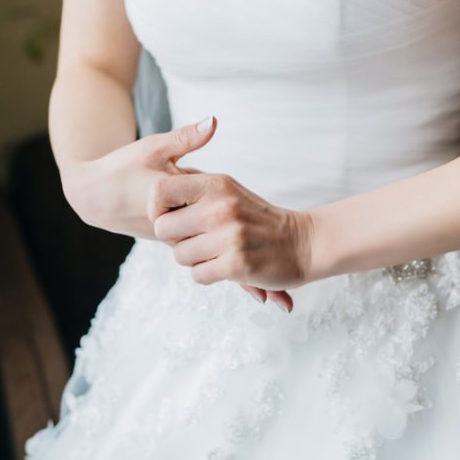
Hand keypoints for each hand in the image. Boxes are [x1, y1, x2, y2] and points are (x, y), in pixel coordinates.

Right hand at [59, 116, 215, 237]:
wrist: (93, 197)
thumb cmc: (123, 168)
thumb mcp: (155, 147)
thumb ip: (187, 137)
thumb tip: (214, 120)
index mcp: (177, 201)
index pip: (210, 188)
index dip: (196, 174)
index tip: (172, 171)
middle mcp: (177, 224)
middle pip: (205, 204)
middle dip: (197, 191)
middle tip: (163, 181)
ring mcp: (171, 236)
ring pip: (196, 216)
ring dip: (190, 203)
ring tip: (159, 191)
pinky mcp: (166, 241)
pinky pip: (187, 226)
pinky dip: (182, 213)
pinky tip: (163, 204)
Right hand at [60, 115, 285, 307]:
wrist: (94, 194)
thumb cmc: (122, 169)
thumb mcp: (153, 148)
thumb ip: (186, 138)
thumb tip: (213, 122)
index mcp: (178, 212)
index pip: (216, 230)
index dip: (245, 245)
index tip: (262, 258)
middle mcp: (178, 233)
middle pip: (221, 256)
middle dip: (252, 273)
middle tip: (282, 298)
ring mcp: (174, 240)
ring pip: (215, 262)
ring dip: (245, 280)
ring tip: (276, 300)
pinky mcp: (173, 240)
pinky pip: (204, 261)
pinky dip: (227, 274)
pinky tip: (254, 292)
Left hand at [147, 149, 314, 311]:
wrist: (303, 242)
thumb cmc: (258, 218)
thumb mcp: (230, 189)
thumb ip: (196, 189)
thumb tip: (156, 194)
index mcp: (217, 184)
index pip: (160, 190)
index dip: (156, 208)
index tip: (170, 217)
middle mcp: (221, 207)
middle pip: (163, 229)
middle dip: (175, 239)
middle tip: (197, 239)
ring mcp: (230, 236)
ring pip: (179, 256)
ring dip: (193, 259)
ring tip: (216, 252)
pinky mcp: (237, 264)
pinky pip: (197, 275)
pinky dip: (208, 275)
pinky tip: (225, 265)